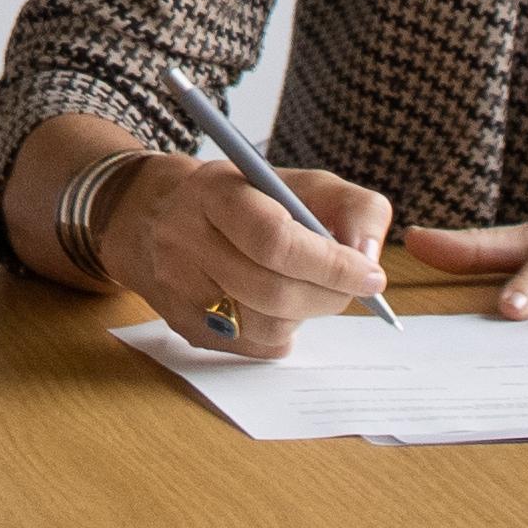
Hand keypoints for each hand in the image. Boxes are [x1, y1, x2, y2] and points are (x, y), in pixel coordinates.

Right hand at [104, 154, 395, 358]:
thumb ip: (349, 206)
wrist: (156, 215)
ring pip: (266, 325)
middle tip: (353, 286)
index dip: (330, 264)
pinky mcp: (183, 325)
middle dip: (329, 294)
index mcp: (215, 191)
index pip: (276, 240)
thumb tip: (369, 257)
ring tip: (309, 288)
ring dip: (306, 313)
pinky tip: (279, 305)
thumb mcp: (297, 181)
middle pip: (274, 291)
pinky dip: (282, 332)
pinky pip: (253, 346)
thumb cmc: (244, 197)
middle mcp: (186, 240)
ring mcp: (179, 289)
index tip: (371, 274)